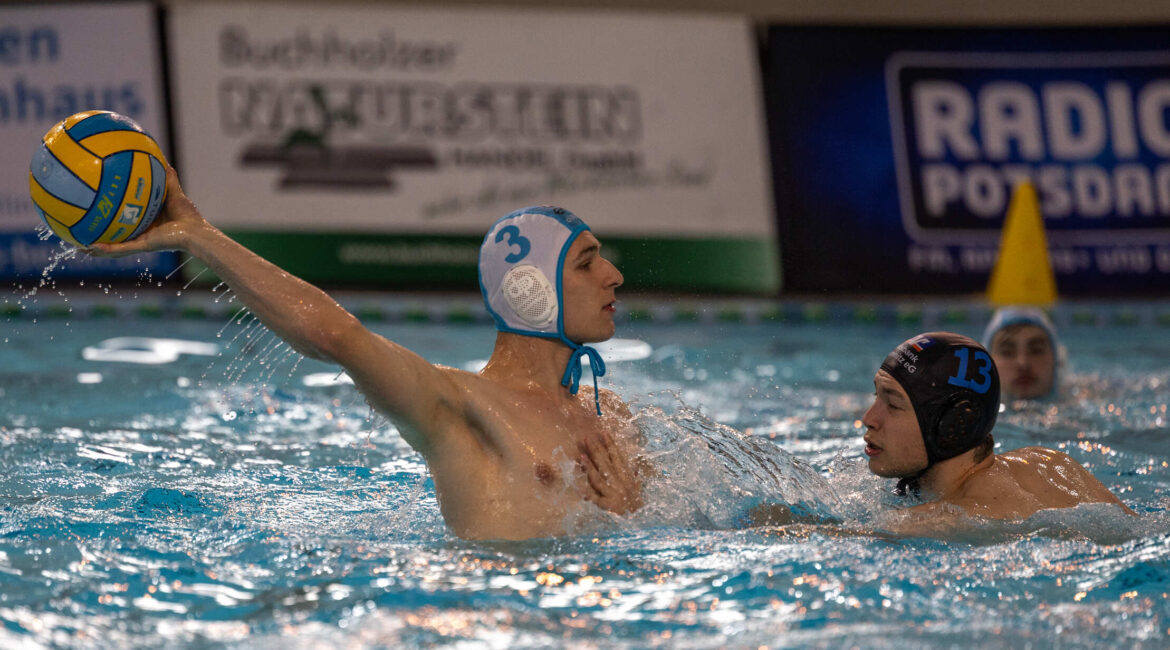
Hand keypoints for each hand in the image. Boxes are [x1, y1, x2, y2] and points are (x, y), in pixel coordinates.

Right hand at [85, 165, 207, 257]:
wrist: (196, 232)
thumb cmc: (188, 215)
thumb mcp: (174, 193)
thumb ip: (167, 178)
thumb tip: (163, 159)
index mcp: (148, 223)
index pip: (125, 221)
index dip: (112, 217)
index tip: (98, 209)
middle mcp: (142, 234)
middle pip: (116, 236)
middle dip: (99, 236)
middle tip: (82, 231)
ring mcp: (141, 242)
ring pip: (114, 248)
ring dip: (97, 248)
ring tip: (79, 245)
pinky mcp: (143, 247)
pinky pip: (121, 249)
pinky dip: (107, 249)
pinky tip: (91, 246)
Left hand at [576, 428, 643, 514]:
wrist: (641, 521)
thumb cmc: (638, 504)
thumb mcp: (638, 487)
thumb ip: (636, 476)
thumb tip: (636, 466)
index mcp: (626, 476)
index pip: (617, 456)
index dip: (610, 444)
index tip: (604, 432)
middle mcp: (619, 482)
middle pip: (605, 463)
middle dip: (596, 450)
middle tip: (586, 438)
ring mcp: (613, 493)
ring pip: (598, 478)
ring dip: (589, 466)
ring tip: (581, 455)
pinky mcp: (608, 505)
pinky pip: (595, 498)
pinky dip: (587, 493)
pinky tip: (578, 486)